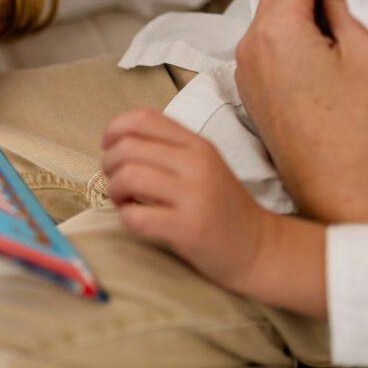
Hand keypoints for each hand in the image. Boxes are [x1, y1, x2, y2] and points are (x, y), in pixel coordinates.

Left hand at [101, 109, 274, 292]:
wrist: (260, 248)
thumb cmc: (220, 206)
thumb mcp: (202, 165)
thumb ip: (167, 149)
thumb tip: (116, 141)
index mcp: (197, 145)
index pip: (144, 118)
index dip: (115, 129)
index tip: (108, 146)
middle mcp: (197, 164)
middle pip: (128, 147)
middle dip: (109, 164)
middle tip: (116, 181)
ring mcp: (194, 196)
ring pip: (129, 176)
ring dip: (115, 190)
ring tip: (123, 201)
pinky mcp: (188, 229)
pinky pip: (136, 216)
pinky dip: (125, 217)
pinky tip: (135, 219)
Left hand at [235, 0, 367, 223]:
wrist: (334, 186)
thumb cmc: (355, 128)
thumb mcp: (365, 53)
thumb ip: (346, 2)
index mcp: (276, 32)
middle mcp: (251, 45)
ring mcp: (247, 66)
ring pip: (271, 6)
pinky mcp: (253, 83)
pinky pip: (267, 31)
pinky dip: (285, 6)